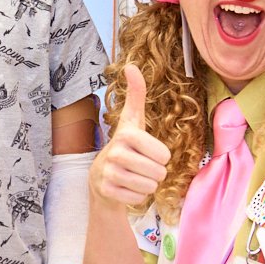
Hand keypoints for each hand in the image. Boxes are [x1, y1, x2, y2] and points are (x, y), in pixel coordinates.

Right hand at [89, 63, 169, 207]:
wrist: (100, 177)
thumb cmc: (125, 145)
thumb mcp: (132, 120)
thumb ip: (136, 94)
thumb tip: (131, 65)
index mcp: (126, 135)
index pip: (164, 155)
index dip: (160, 156)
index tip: (146, 151)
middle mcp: (115, 153)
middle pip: (159, 172)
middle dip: (154, 173)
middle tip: (140, 167)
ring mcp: (110, 173)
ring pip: (150, 186)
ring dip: (146, 184)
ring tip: (133, 176)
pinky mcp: (107, 191)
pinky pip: (139, 199)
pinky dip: (136, 196)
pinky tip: (125, 187)